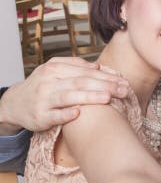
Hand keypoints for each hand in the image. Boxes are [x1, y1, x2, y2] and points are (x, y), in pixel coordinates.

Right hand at [0, 57, 129, 133]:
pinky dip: (65, 114)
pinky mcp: (39, 116)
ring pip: (68, 97)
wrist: (14, 104)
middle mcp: (48, 82)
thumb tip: (97, 66)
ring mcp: (43, 99)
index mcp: (55, 69)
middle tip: (123, 90)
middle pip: (80, 82)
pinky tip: (78, 114)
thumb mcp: (54, 70)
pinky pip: (53, 115)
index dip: (106, 76)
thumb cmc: (42, 86)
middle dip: (105, 85)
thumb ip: (75, 66)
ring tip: (108, 98)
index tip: (123, 81)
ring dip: (89, 97)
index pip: (85, 72)